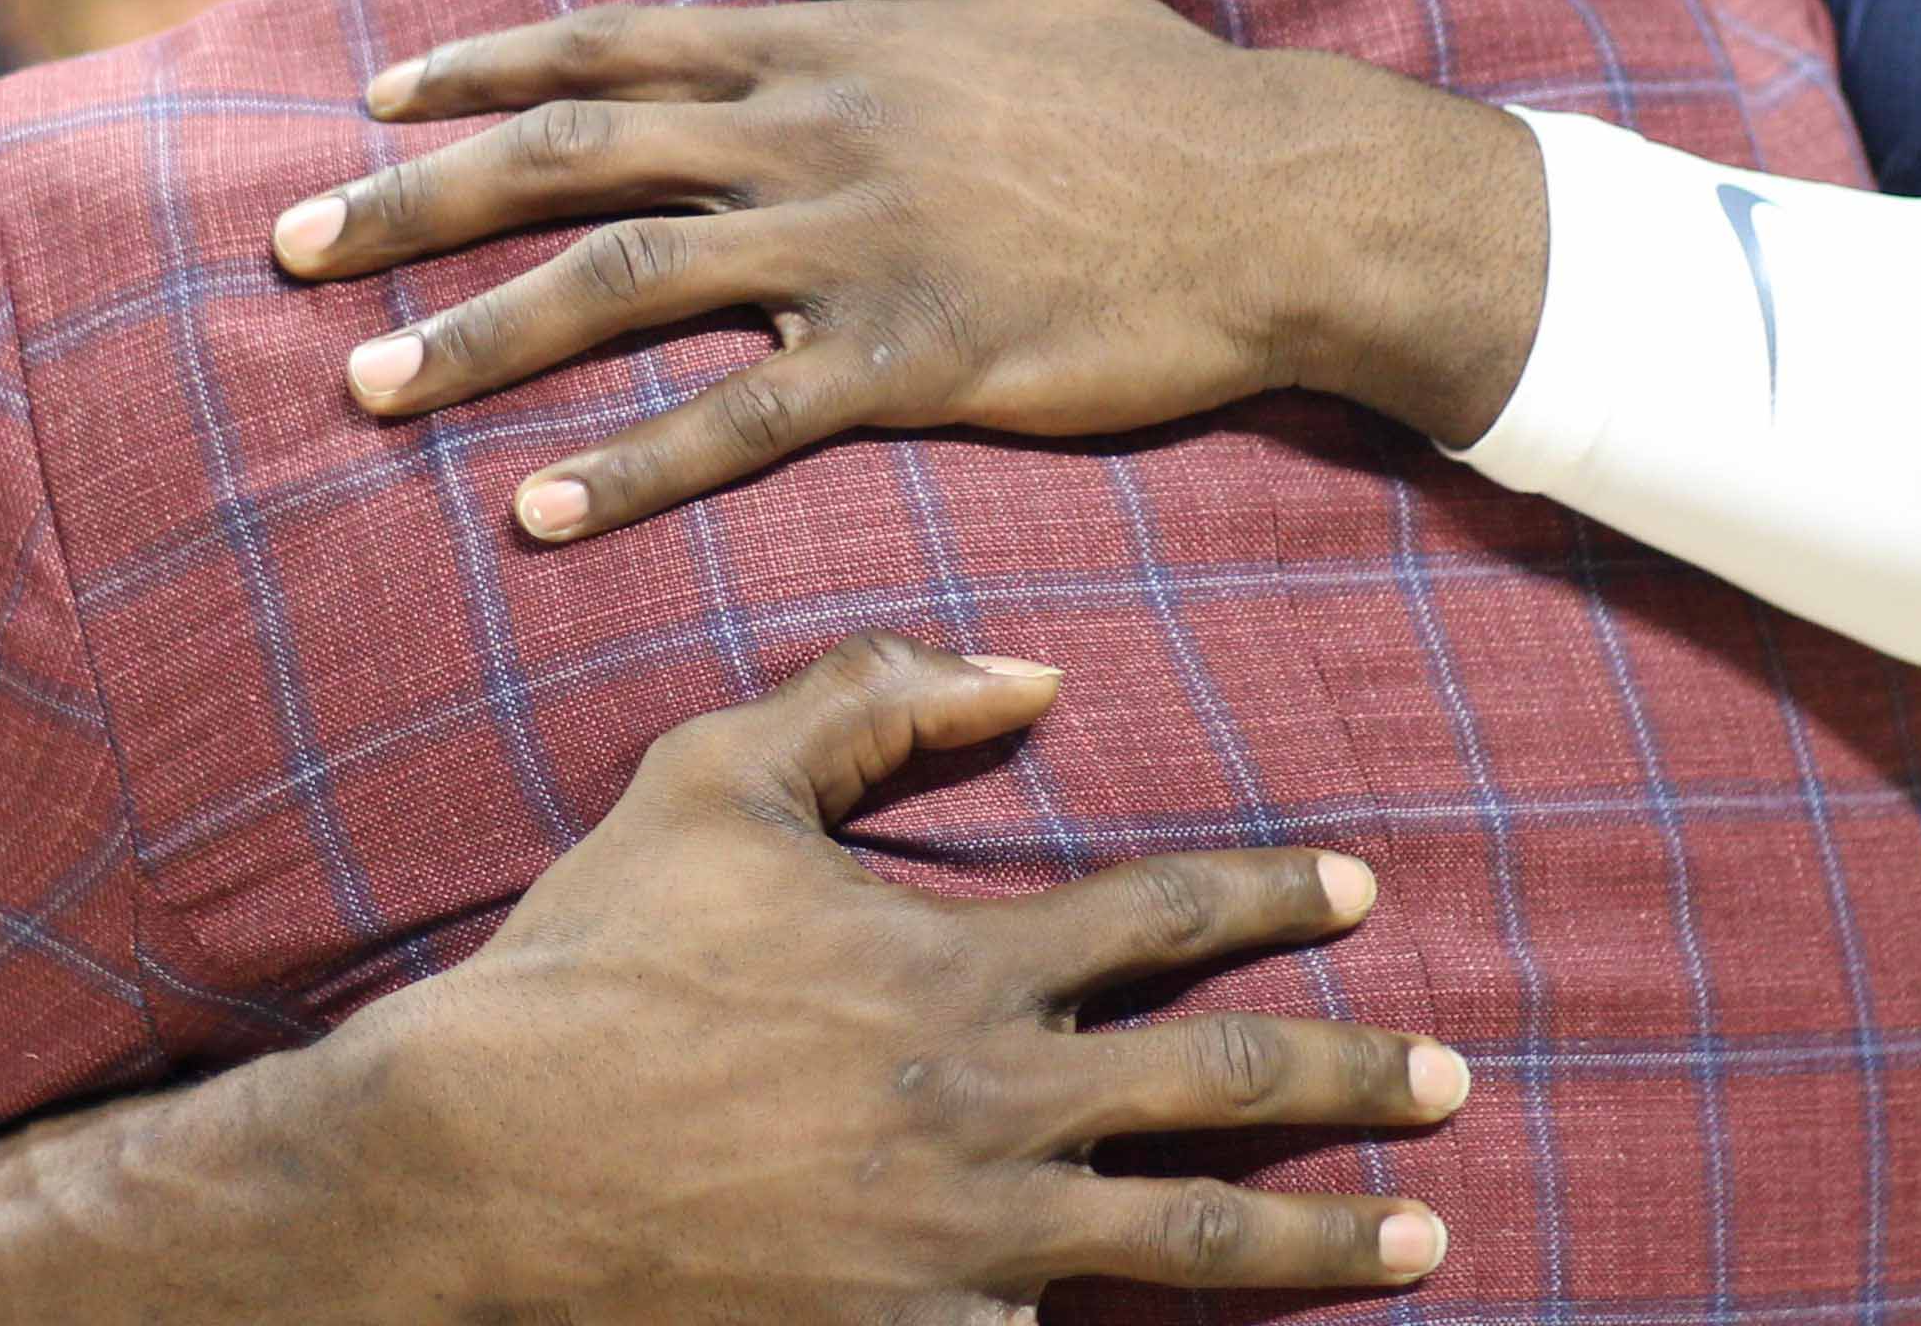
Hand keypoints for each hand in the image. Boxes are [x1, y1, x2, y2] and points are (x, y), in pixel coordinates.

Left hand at [271, 0, 1543, 540]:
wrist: (1280, 198)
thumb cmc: (1149, 84)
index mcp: (824, 45)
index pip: (607, 48)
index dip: (478, 69)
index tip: (369, 98)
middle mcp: (809, 133)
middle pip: (566, 161)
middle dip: (411, 203)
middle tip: (285, 251)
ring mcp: (852, 247)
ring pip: (619, 288)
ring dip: (474, 338)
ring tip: (359, 386)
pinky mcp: (907, 360)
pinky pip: (736, 421)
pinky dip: (626, 468)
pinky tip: (535, 513)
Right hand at [331, 633, 1465, 1315]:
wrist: (472, 1166)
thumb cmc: (590, 960)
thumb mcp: (712, 778)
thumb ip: (870, 704)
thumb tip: (1024, 671)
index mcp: (955, 966)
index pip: (1165, 914)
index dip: (1272, 892)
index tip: (1359, 884)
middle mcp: (986, 1110)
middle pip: (1219, 1088)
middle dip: (1351, 1079)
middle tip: (1449, 1082)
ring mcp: (956, 1248)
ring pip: (1183, 1242)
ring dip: (1316, 1237)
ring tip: (1417, 1240)